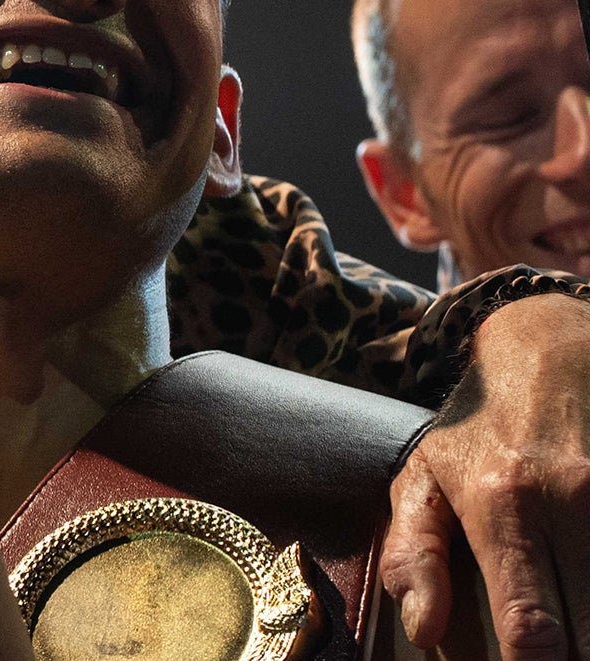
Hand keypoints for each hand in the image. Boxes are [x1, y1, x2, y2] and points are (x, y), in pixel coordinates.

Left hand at [381, 293, 589, 658]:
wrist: (548, 357)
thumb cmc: (477, 431)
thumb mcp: (422, 478)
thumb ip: (415, 555)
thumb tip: (423, 632)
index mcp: (504, 506)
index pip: (531, 627)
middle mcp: (572, 504)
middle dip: (571, 656)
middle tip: (548, 650)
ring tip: (566, 623)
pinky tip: (583, 595)